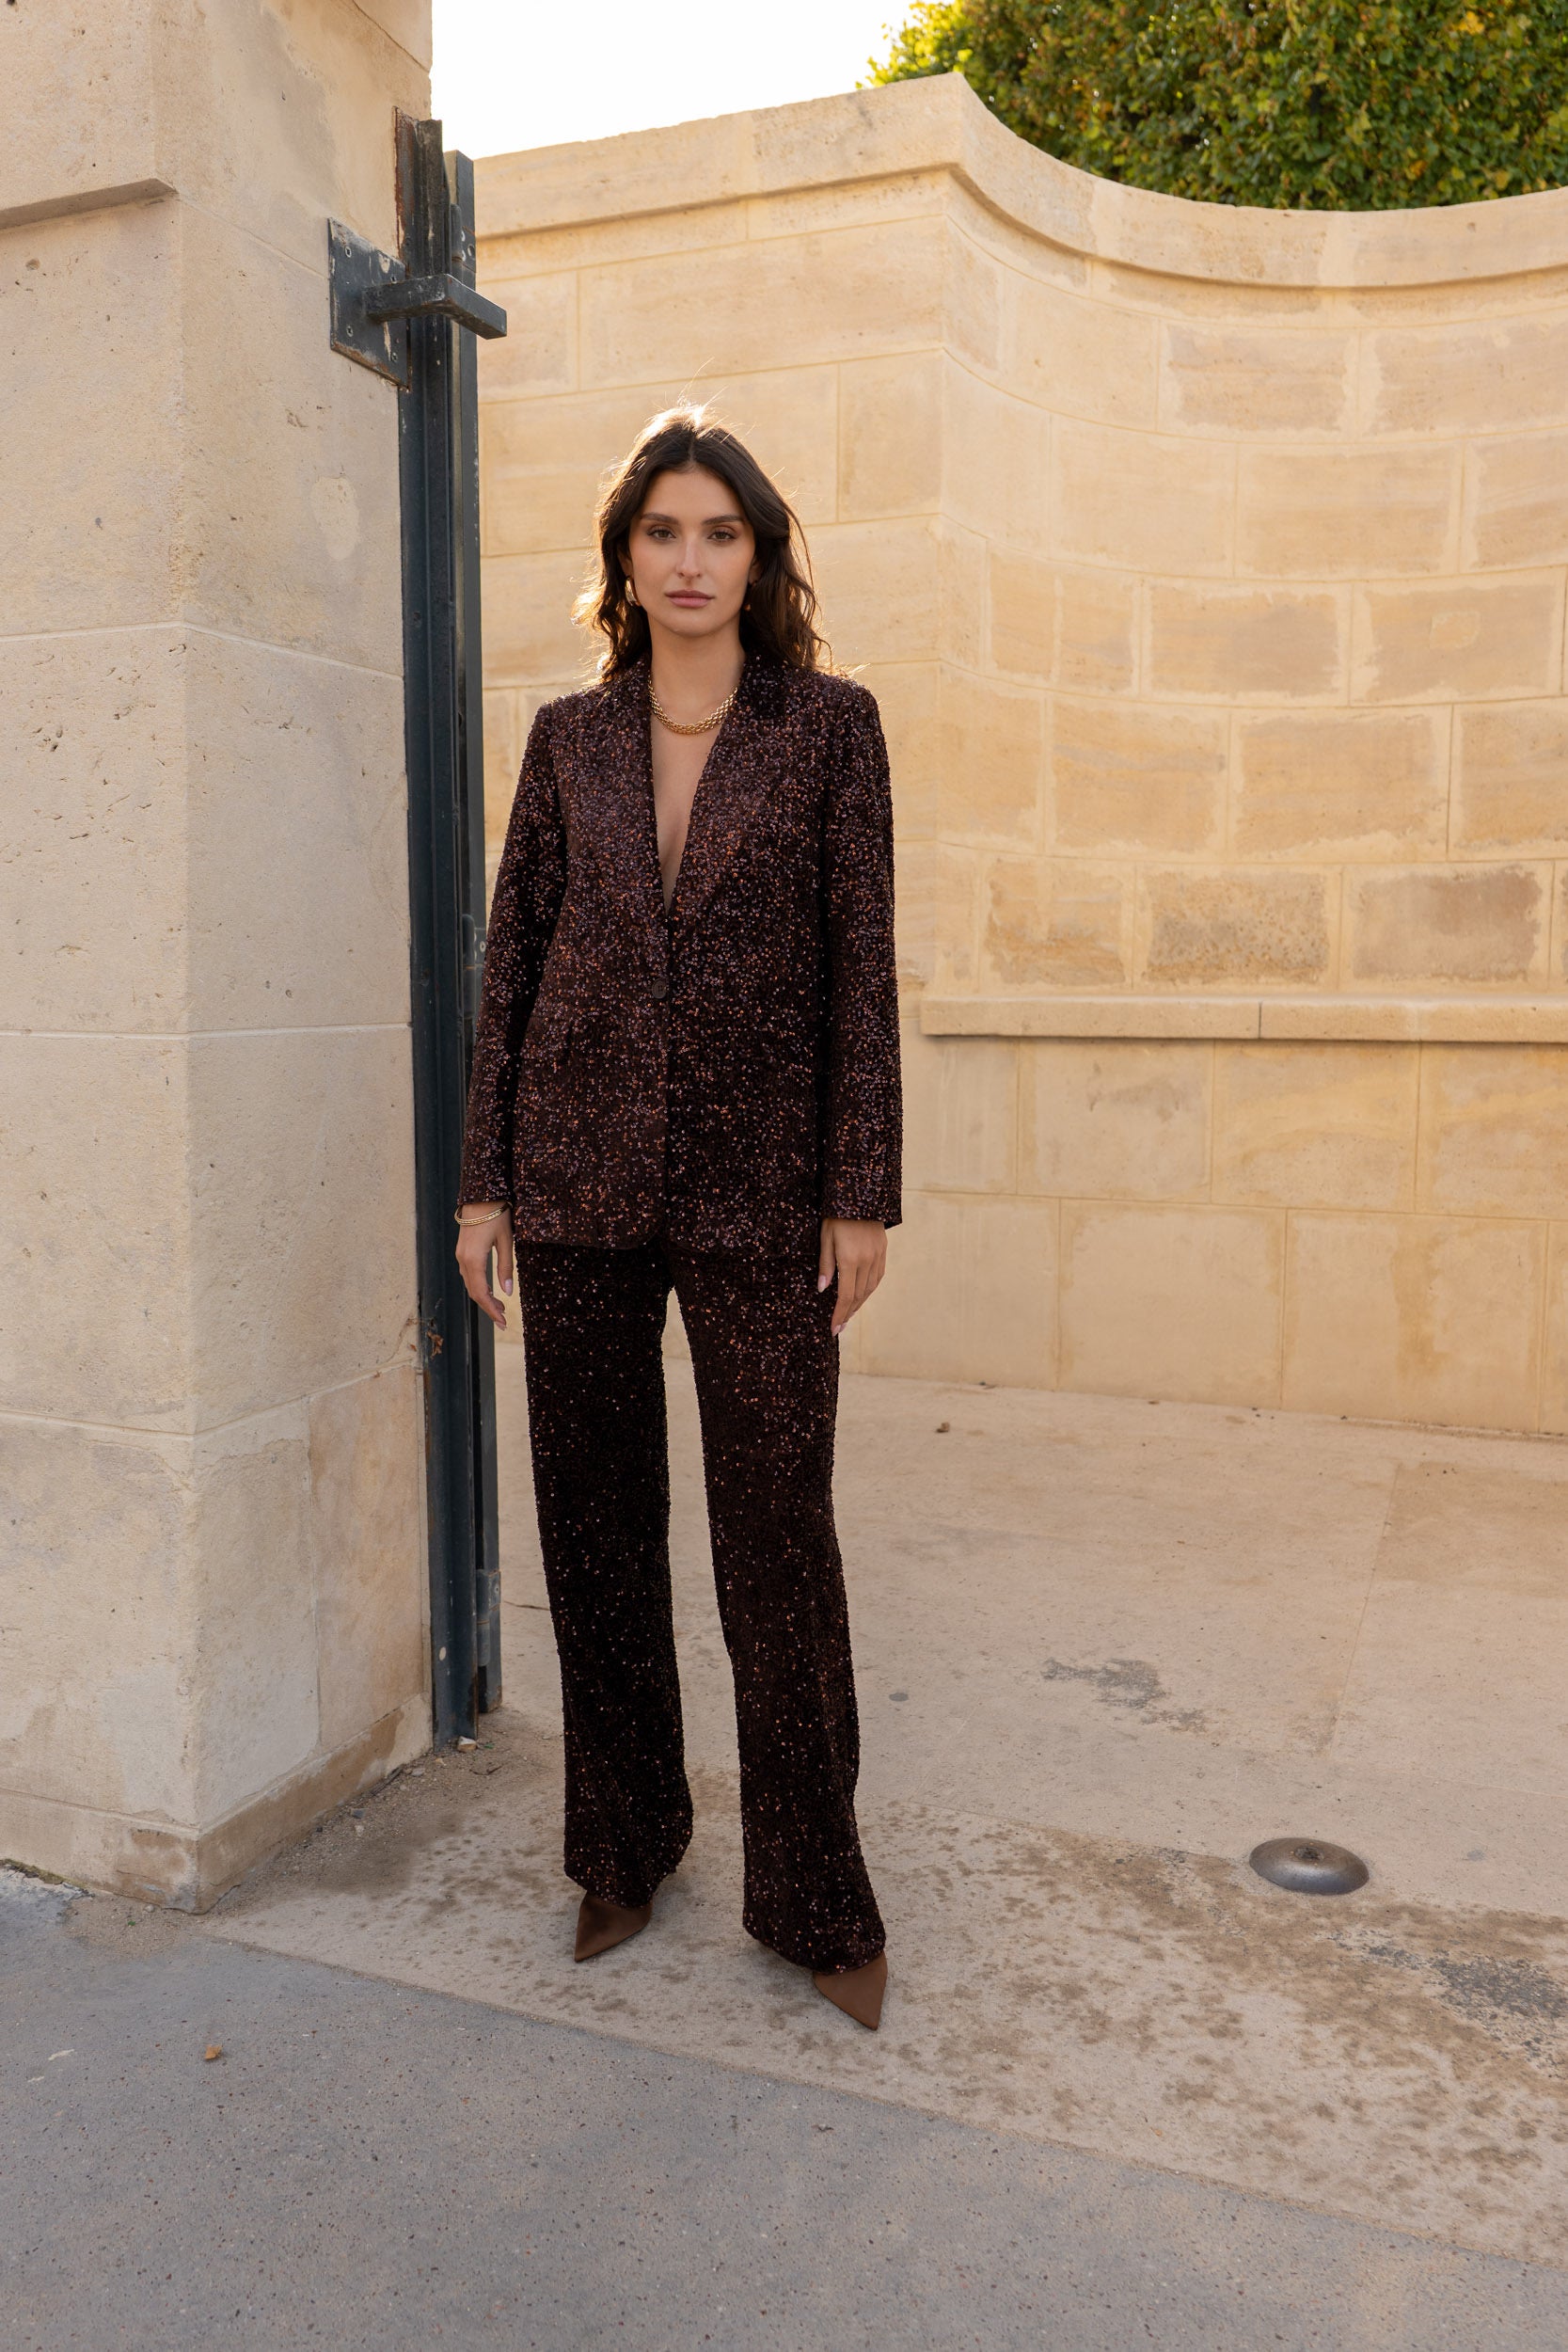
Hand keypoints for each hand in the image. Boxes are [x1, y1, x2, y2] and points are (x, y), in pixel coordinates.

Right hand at [455, 1203, 513, 1330]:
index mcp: (474, 1259)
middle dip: (488, 1307)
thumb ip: (506, 1266)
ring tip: (500, 1307)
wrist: (481, 1194)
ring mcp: (460, 1255)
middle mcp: (463, 1259)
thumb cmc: (497, 1214)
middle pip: (474, 1292)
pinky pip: (468, 1274)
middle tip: (503, 1320)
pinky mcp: (462, 1250)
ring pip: (470, 1284)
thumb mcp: (507, 1240)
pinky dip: (478, 1286)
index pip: (481, 1293)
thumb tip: (507, 1293)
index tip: (503, 1322)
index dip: (492, 1310)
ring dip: (483, 1298)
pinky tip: (490, 1290)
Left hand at [817, 1217, 886, 1337]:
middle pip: (859, 1296)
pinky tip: (861, 1295)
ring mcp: (877, 1256)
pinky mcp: (883, 1250)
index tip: (833, 1329)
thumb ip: (825, 1265)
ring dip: (859, 1304)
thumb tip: (823, 1290)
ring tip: (848, 1314)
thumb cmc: (836, 1216)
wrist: (860, 1194)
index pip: (845, 1296)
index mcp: (850, 1259)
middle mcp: (867, 1261)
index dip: (839, 1314)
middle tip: (839, 1327)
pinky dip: (869, 1290)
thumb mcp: (825, 1238)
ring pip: (870, 1288)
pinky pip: (878, 1277)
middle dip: (848, 1313)